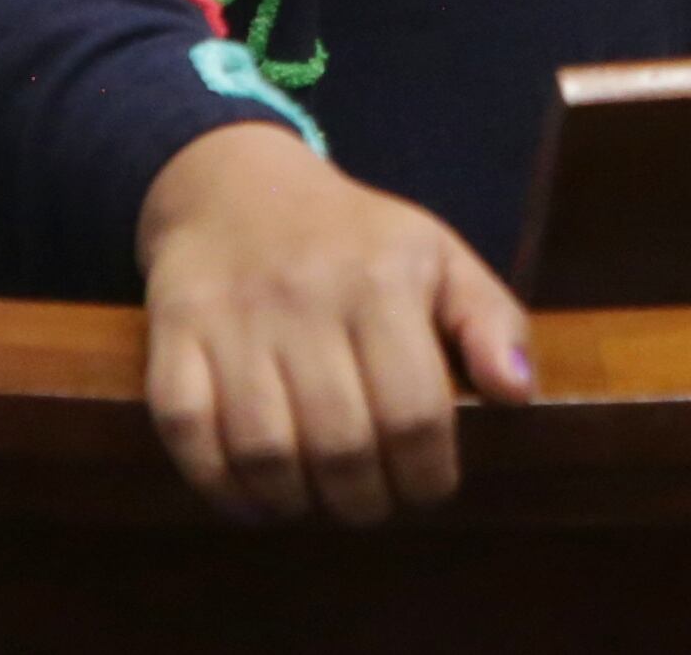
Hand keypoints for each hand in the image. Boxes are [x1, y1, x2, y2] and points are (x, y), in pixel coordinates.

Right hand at [137, 122, 533, 523]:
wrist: (235, 187)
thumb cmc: (354, 238)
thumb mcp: (438, 257)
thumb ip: (489, 321)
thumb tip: (517, 395)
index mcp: (385, 278)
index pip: (415, 411)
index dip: (428, 474)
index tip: (429, 489)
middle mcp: (308, 297)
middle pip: (341, 443)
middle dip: (365, 499)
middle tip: (373, 503)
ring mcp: (234, 318)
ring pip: (265, 450)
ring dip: (296, 501)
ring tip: (319, 502)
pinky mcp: (174, 335)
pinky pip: (188, 434)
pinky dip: (221, 485)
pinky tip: (255, 497)